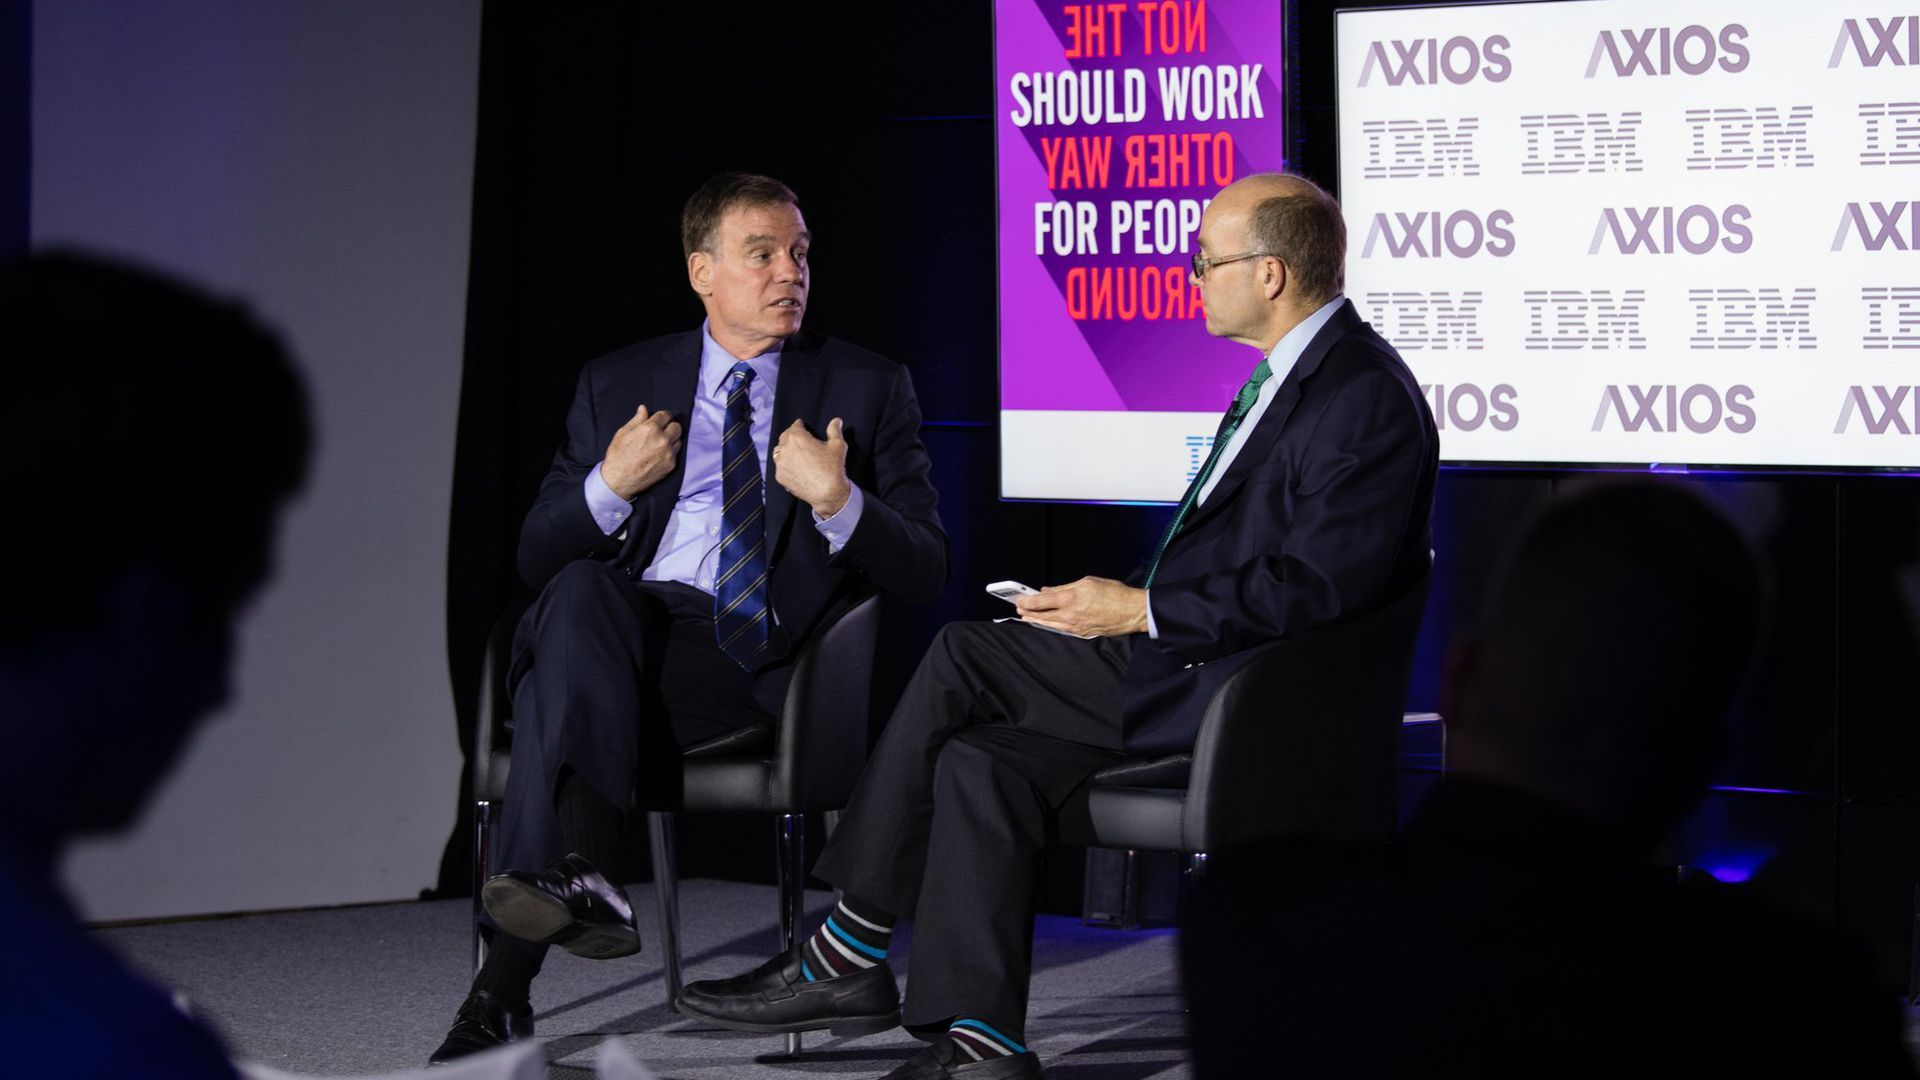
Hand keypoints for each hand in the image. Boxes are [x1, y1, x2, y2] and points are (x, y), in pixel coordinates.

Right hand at [601, 406, 682, 498]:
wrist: (619, 480)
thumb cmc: (618, 455)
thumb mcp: (623, 433)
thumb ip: (637, 420)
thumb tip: (643, 408)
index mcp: (651, 428)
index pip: (666, 415)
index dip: (662, 416)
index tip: (660, 419)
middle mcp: (663, 440)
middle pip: (676, 427)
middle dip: (670, 426)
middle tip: (662, 430)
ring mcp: (668, 453)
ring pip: (678, 440)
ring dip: (672, 439)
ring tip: (661, 443)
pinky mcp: (671, 465)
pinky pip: (676, 453)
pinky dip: (670, 451)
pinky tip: (660, 453)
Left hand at [772, 417, 851, 516]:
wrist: (828, 493)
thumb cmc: (833, 468)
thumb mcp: (838, 445)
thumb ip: (834, 430)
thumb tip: (836, 420)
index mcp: (797, 437)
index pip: (795, 426)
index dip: (800, 425)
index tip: (802, 425)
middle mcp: (785, 449)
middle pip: (785, 437)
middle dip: (791, 436)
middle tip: (799, 438)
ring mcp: (780, 464)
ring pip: (779, 452)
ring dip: (786, 449)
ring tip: (794, 452)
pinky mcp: (780, 477)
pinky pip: (780, 466)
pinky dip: (786, 464)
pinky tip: (794, 466)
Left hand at [1014, 576, 1148, 637]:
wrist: (1132, 611)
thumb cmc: (1113, 593)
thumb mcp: (1088, 582)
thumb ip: (1064, 587)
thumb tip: (1048, 590)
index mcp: (1071, 599)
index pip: (1042, 601)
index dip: (1027, 601)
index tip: (1019, 600)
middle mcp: (1071, 615)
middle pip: (1043, 615)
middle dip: (1028, 612)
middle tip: (1019, 609)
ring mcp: (1076, 626)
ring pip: (1050, 625)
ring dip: (1036, 621)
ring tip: (1026, 618)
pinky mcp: (1082, 633)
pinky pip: (1062, 629)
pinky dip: (1051, 626)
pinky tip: (1045, 623)